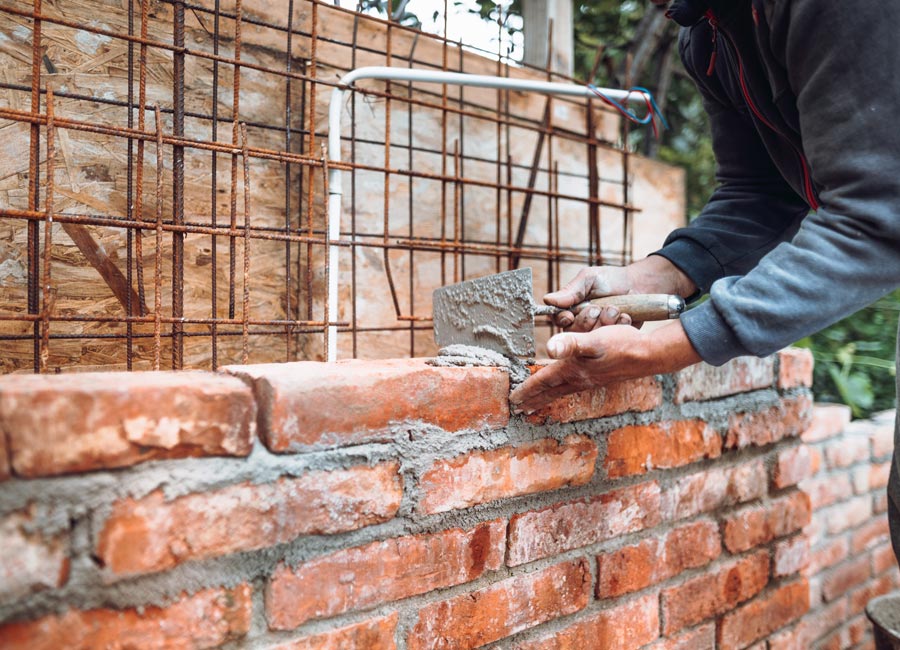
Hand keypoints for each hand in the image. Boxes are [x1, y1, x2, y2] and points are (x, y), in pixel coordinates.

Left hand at [509, 321, 700, 414]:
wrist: (647, 354)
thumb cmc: (621, 345)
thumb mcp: (594, 341)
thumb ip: (572, 343)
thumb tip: (550, 347)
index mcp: (572, 370)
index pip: (543, 382)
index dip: (526, 390)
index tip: (512, 400)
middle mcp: (578, 378)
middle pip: (549, 391)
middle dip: (533, 399)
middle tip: (519, 409)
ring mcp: (589, 380)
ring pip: (561, 390)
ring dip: (546, 396)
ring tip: (535, 402)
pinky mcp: (599, 377)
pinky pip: (572, 387)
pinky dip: (561, 389)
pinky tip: (564, 387)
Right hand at [545, 256, 696, 330]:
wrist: (640, 285)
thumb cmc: (611, 279)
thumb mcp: (588, 279)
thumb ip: (570, 291)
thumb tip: (547, 300)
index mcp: (572, 308)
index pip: (558, 320)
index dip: (562, 320)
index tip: (569, 315)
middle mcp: (583, 323)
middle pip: (573, 333)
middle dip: (586, 320)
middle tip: (597, 308)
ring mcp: (599, 332)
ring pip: (592, 337)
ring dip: (604, 322)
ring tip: (614, 309)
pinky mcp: (615, 339)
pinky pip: (612, 339)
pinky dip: (619, 325)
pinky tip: (625, 315)